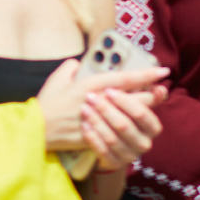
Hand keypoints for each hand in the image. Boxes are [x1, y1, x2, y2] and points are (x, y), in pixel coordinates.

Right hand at [37, 61, 168, 153]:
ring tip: (150, 106)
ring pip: (133, 117)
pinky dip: (129, 127)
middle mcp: (99, 101)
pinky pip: (121, 133)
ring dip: (144, 111)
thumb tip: (79, 63)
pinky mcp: (100, 135)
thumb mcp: (58, 80)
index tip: (163, 70)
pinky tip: (135, 124)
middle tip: (161, 89)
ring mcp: (101, 120)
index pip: (126, 78)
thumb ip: (71, 68)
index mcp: (91, 84)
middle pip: (137, 98)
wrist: (36, 130)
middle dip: (153, 94)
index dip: (147, 74)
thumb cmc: (47, 104)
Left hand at [79, 82, 165, 173]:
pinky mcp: (116, 164)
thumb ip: (141, 87)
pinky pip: (103, 151)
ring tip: (84, 109)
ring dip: (96, 122)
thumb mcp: (125, 99)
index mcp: (152, 125)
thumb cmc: (113, 115)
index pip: (142, 113)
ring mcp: (131, 155)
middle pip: (125, 125)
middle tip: (90, 97)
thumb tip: (161, 71)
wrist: (103, 144)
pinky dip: (93, 138)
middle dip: (106, 110)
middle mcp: (145, 142)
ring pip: (112, 138)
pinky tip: (84, 127)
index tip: (109, 90)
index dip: (125, 101)